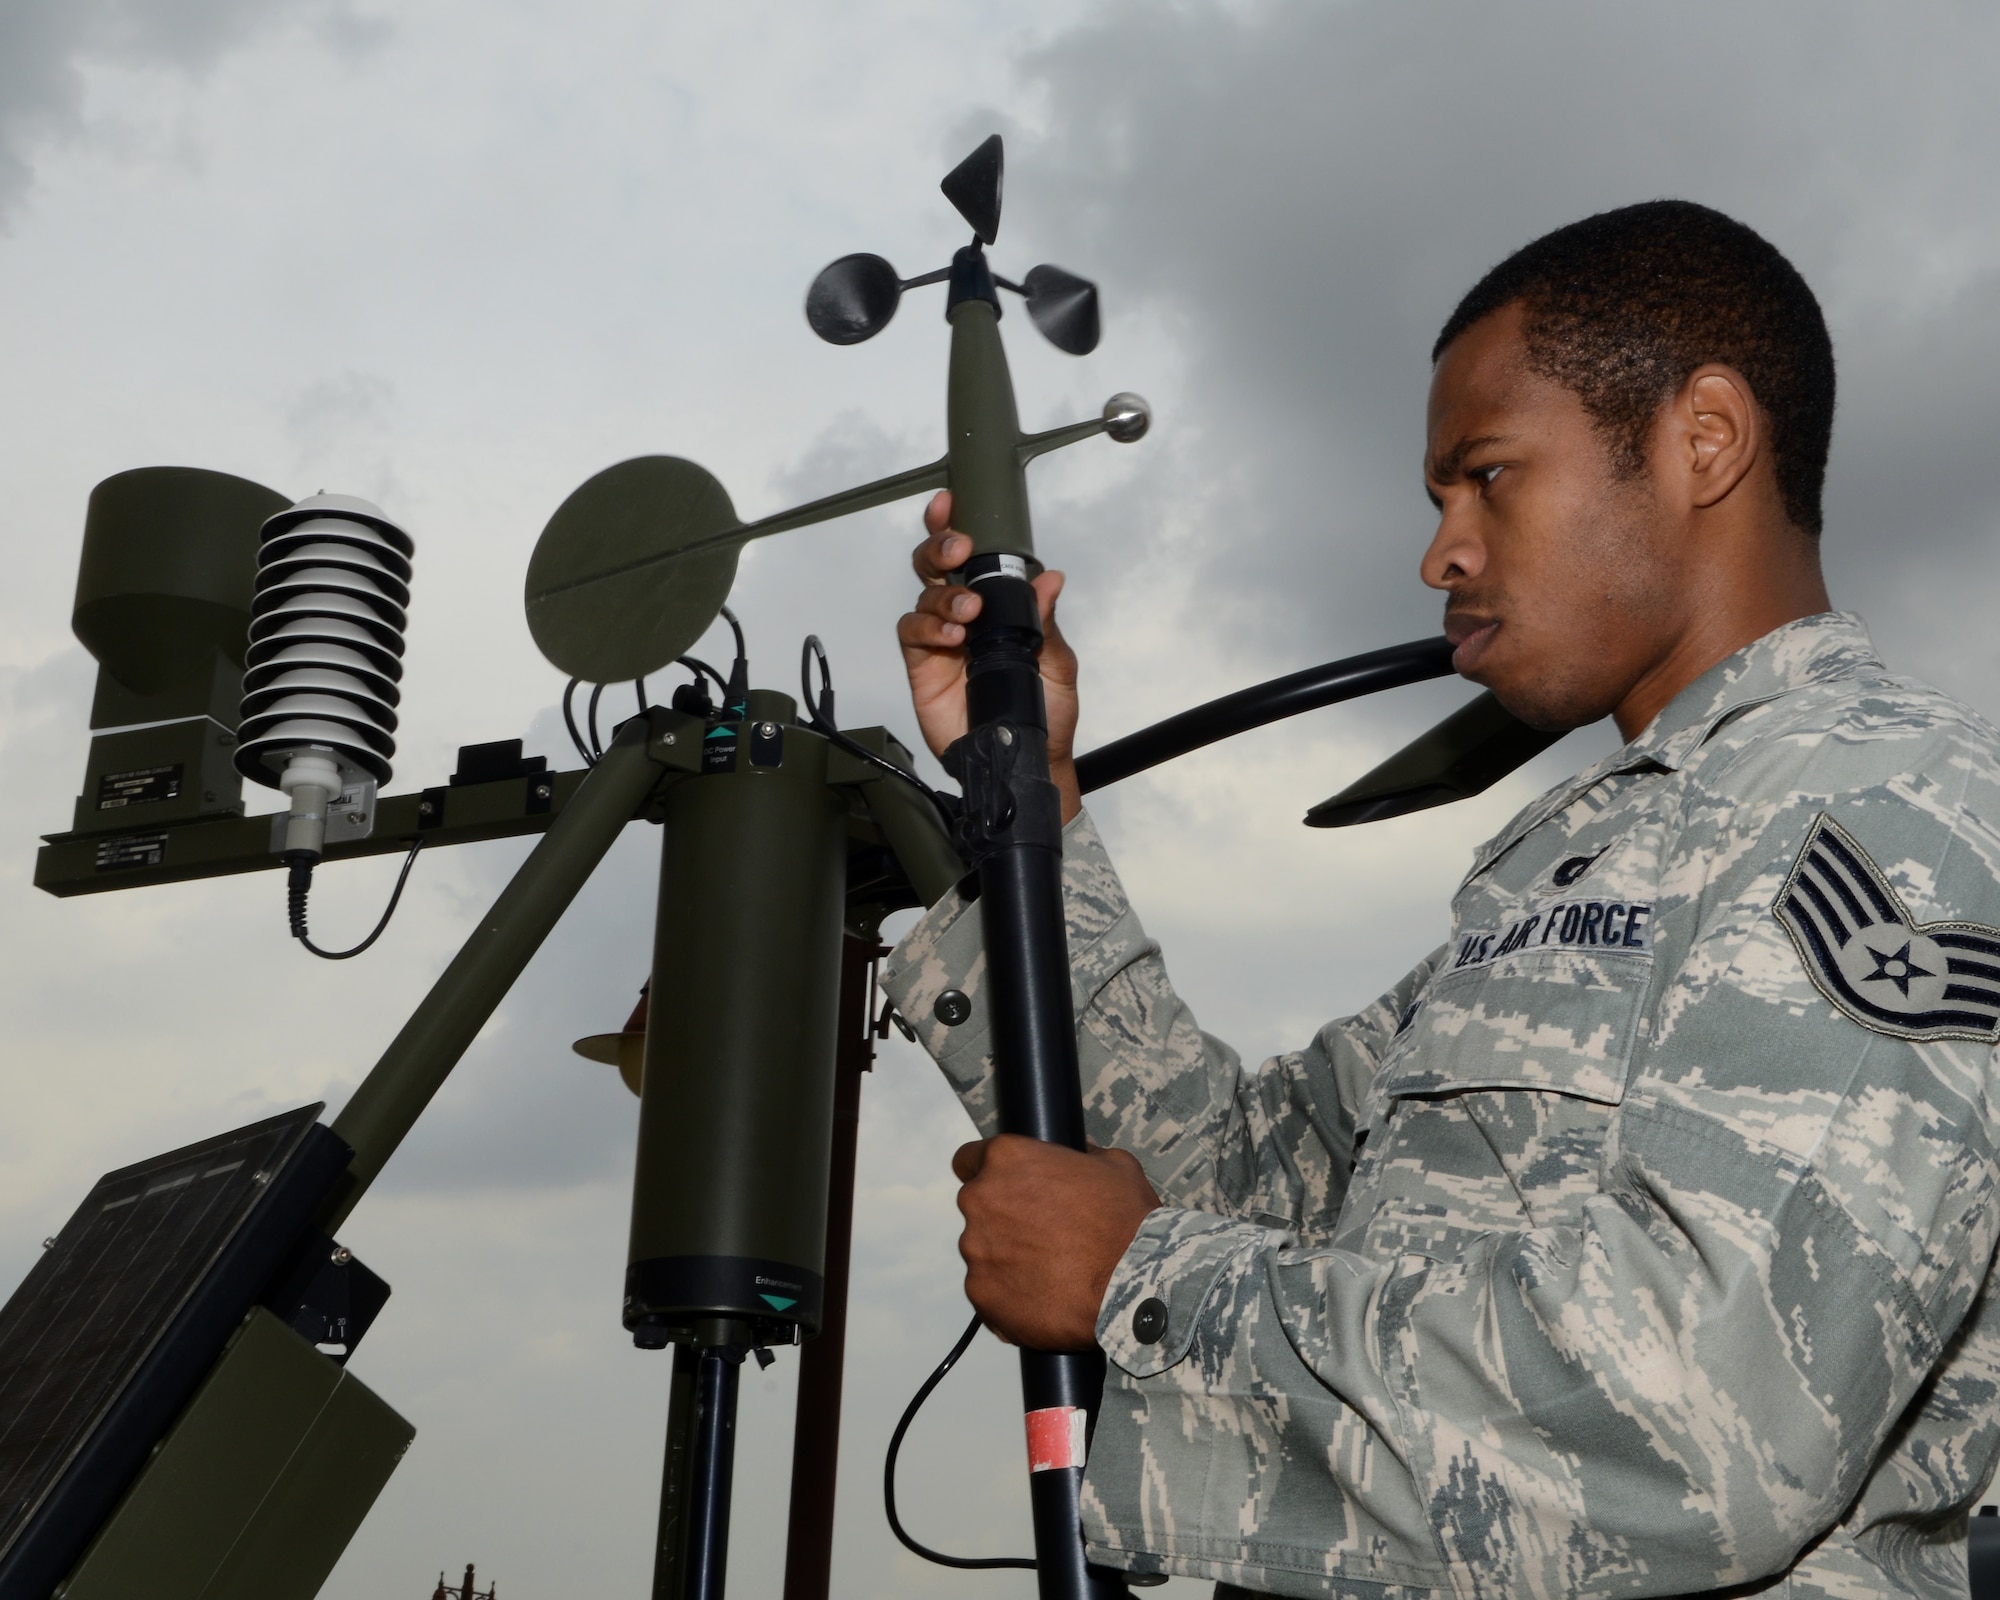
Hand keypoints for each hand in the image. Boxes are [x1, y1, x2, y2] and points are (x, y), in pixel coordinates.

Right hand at [896, 491, 1081, 823]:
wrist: (1026, 759)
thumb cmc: (1045, 712)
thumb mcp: (1058, 665)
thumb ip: (1046, 624)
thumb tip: (1049, 581)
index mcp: (998, 606)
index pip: (974, 559)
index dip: (956, 527)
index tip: (952, 504)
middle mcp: (964, 615)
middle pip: (935, 565)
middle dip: (940, 546)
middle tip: (958, 549)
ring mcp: (941, 639)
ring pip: (924, 595)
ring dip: (943, 595)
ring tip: (968, 612)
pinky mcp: (922, 665)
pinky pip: (912, 632)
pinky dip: (928, 626)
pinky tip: (951, 637)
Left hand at [952, 1134, 1160, 1348]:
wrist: (1134, 1286)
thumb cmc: (1126, 1221)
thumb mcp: (1114, 1166)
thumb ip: (1084, 1154)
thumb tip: (1080, 1151)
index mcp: (1006, 1160)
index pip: (968, 1159)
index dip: (986, 1173)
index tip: (1005, 1189)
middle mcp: (981, 1200)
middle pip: (978, 1208)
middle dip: (1002, 1219)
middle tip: (1042, 1235)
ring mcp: (977, 1251)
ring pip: (984, 1253)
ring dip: (1007, 1259)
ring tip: (1050, 1273)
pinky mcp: (981, 1295)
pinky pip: (989, 1292)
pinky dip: (1010, 1296)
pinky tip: (1045, 1298)